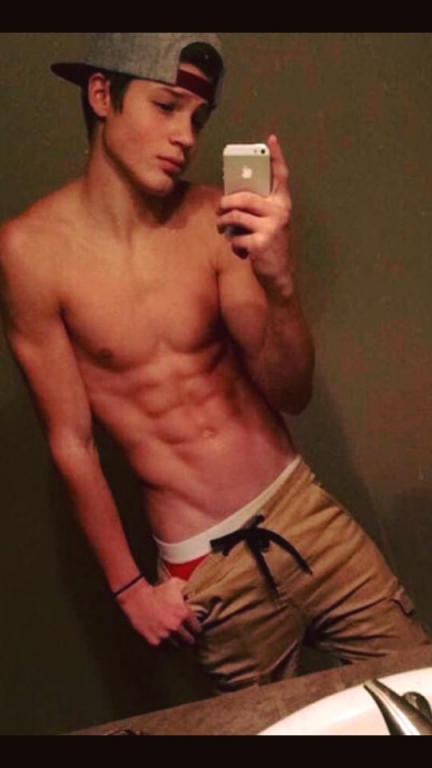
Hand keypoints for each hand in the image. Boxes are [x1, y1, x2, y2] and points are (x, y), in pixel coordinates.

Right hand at [116, 577, 201, 646]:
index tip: (194, 630)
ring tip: (177, 641)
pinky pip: (164, 647)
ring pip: (177, 646)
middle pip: (189, 640)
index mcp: (184, 614)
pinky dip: (165, 645)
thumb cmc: (157, 590)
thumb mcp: (175, 584)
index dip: (197, 629)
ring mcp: (165, 635)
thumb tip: (196, 592)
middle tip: (187, 637)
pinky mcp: (155, 641)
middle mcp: (176, 626)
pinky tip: (165, 640)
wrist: (137, 598)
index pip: (197, 629)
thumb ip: (188, 589)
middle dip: (189, 638)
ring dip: (177, 643)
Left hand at [217, 135, 291, 286]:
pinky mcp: (261, 243)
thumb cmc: (269, 245)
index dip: (276, 156)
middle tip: (220, 209)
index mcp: (283, 204)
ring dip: (224, 223)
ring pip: (236, 216)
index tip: (270, 139)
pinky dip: (233, 244)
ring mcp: (271, 228)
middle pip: (244, 197)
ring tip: (222, 228)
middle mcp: (280, 212)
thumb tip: (231, 195)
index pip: (280, 176)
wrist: (278, 276)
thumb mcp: (268, 223)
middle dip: (226, 203)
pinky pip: (236, 237)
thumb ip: (257, 207)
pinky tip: (240, 250)